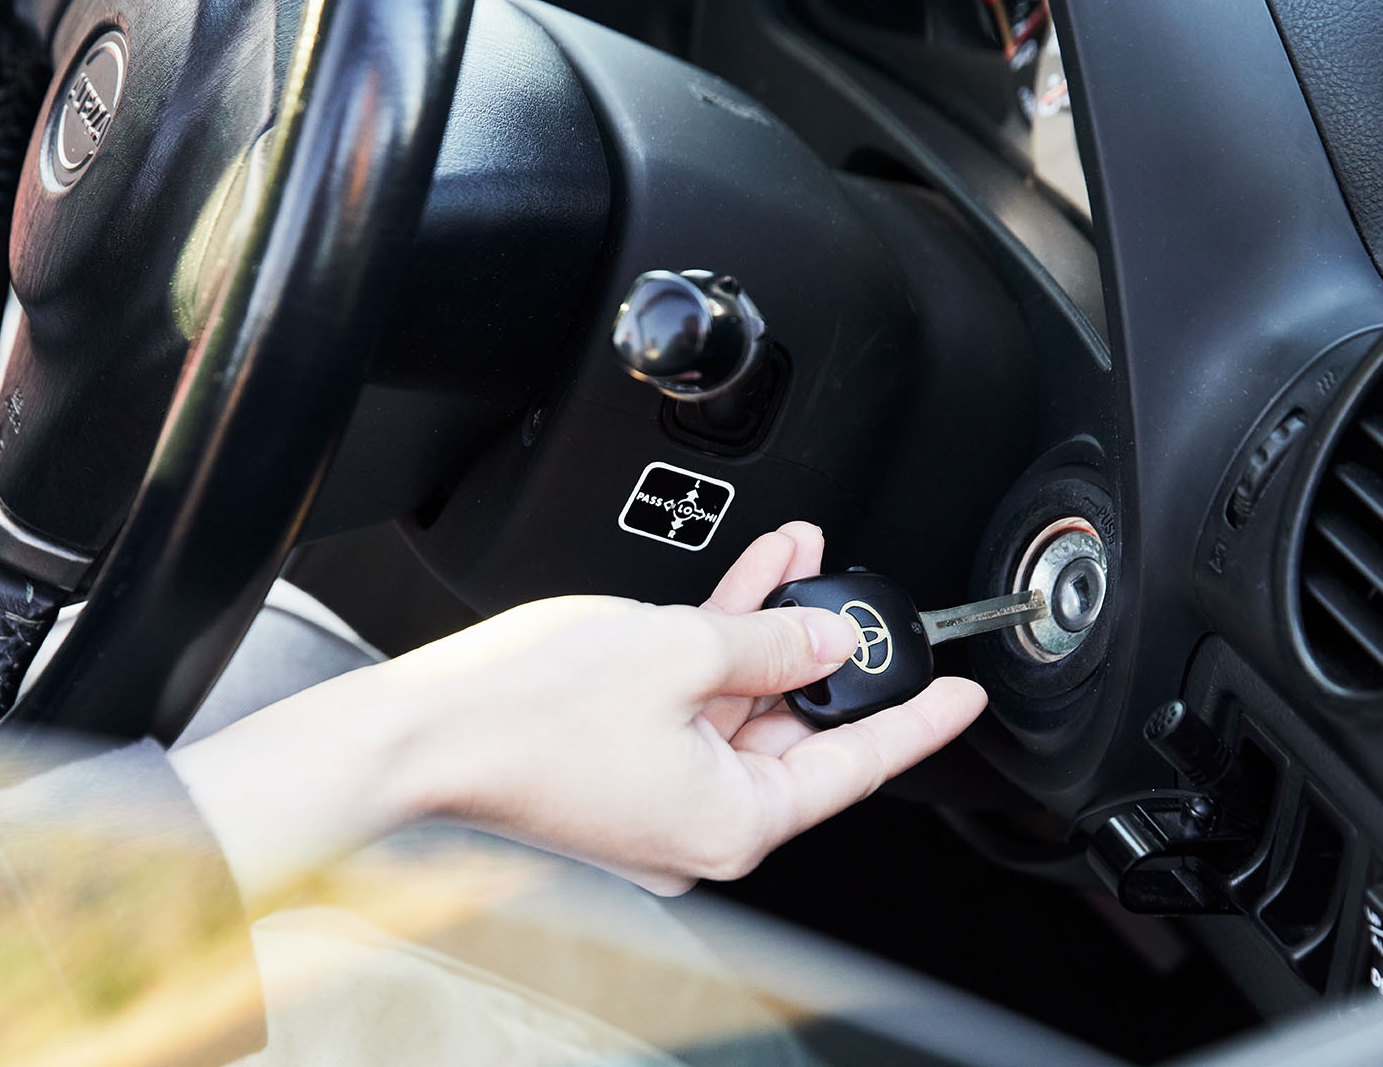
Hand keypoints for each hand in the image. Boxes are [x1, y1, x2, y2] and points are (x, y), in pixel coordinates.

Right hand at [368, 522, 986, 893]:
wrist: (423, 726)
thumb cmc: (527, 711)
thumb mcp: (682, 649)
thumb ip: (772, 641)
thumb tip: (822, 638)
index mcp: (732, 821)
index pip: (853, 767)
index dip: (914, 722)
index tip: (959, 698)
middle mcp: (699, 826)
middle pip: (792, 729)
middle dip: (825, 648)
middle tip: (860, 595)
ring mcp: (657, 799)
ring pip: (740, 705)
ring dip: (769, 630)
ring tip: (799, 556)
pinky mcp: (621, 768)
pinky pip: (690, 705)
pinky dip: (716, 648)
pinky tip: (743, 583)